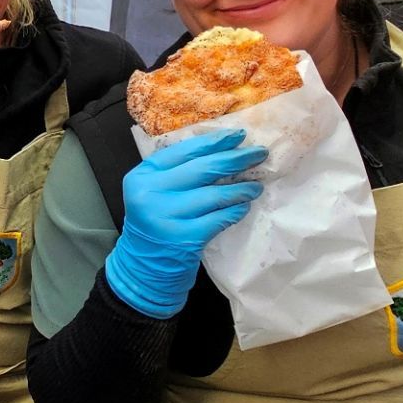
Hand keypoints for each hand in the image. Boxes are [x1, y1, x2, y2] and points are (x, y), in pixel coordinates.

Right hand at [102, 130, 265, 316]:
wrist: (144, 267)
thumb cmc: (154, 224)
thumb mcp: (153, 193)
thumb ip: (175, 173)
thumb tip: (221, 150)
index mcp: (143, 175)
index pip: (183, 151)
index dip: (213, 142)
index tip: (238, 135)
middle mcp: (151, 193)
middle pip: (202, 169)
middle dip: (235, 159)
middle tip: (259, 153)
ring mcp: (167, 216)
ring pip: (214, 194)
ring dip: (241, 188)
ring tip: (256, 185)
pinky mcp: (184, 237)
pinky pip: (218, 218)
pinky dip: (234, 211)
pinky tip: (244, 206)